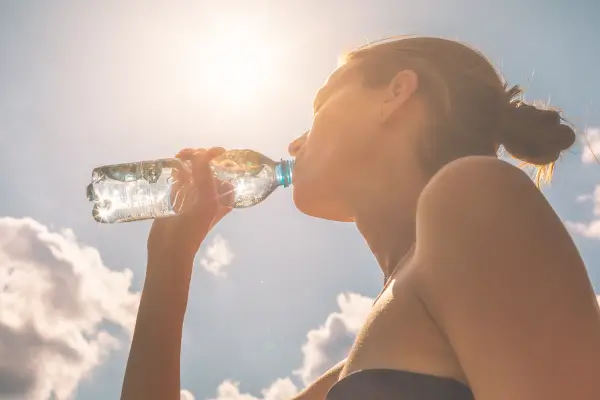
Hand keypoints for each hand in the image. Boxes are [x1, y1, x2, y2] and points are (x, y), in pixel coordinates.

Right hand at [147, 147, 233, 263]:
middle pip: (208, 168)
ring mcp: (193, 195)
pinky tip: (173, 166)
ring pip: (193, 171)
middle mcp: (210, 195)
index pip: (226, 171)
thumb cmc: (192, 228)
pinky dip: (177, 170)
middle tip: (187, 154)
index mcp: (223, 198)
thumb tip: (201, 154)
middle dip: (200, 156)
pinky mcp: (178, 197)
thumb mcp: (206, 202)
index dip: (220, 159)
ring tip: (179, 157)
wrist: (169, 248)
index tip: (212, 151)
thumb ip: (206, 177)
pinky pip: (180, 178)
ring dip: (188, 161)